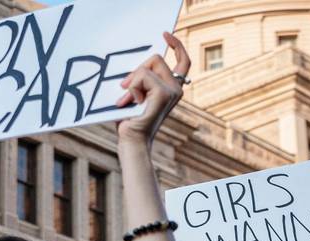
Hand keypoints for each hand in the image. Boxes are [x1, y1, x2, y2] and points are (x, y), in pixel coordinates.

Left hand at [114, 32, 190, 146]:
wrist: (132, 139)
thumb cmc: (131, 119)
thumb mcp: (137, 93)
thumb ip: (141, 78)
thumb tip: (138, 66)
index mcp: (173, 88)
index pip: (184, 61)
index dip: (177, 45)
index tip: (165, 34)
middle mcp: (177, 89)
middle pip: (156, 58)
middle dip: (137, 69)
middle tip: (125, 87)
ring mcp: (172, 91)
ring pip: (148, 66)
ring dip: (132, 81)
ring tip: (127, 99)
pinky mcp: (164, 94)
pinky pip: (143, 76)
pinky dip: (132, 88)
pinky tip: (131, 102)